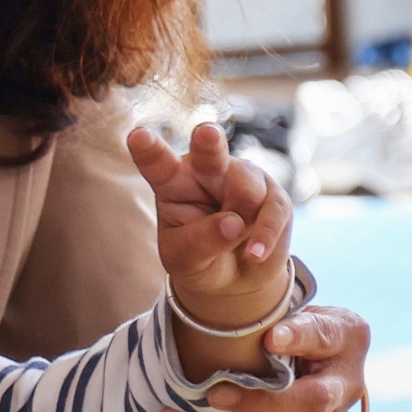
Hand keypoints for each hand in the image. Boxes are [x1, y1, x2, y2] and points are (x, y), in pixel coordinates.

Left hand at [128, 122, 292, 328]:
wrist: (237, 277)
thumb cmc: (201, 260)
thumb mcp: (186, 259)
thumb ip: (200, 241)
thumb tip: (234, 224)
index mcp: (172, 181)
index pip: (157, 163)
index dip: (148, 149)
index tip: (138, 137)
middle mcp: (207, 170)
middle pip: (208, 149)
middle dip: (209, 139)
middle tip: (207, 134)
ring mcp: (242, 177)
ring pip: (247, 187)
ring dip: (243, 219)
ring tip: (235, 241)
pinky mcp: (272, 194)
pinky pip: (273, 208)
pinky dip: (265, 234)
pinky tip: (255, 254)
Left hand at [155, 303, 368, 411]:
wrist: (330, 371)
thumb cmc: (312, 336)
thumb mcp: (317, 318)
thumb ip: (301, 325)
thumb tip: (270, 337)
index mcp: (343, 363)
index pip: (321, 359)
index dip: (293, 350)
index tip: (265, 341)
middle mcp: (338, 407)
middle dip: (238, 409)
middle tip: (200, 393)